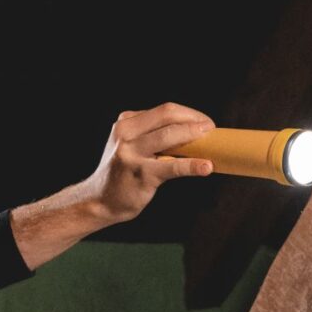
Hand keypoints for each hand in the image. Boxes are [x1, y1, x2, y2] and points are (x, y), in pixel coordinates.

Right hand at [80, 102, 215, 222]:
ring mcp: (131, 154)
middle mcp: (125, 134)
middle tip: (210, 129)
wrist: (100, 201)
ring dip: (194, 135)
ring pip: (168, 136)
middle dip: (194, 120)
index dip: (189, 113)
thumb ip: (150, 134)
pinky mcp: (141, 174)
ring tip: (211, 141)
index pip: (163, 110)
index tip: (204, 122)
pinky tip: (205, 167)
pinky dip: (192, 165)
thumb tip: (190, 131)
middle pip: (167, 116)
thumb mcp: (129, 145)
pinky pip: (172, 167)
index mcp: (126, 123)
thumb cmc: (122, 172)